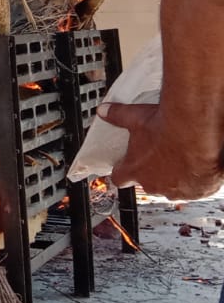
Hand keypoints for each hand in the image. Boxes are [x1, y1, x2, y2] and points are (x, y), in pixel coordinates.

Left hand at [102, 102, 223, 199]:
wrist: (197, 133)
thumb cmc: (167, 127)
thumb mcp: (135, 117)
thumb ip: (117, 115)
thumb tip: (104, 110)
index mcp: (134, 169)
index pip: (119, 178)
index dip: (122, 172)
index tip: (125, 166)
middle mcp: (153, 184)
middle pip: (147, 183)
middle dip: (152, 172)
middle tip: (160, 156)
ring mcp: (176, 190)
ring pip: (172, 188)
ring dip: (175, 178)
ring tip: (181, 159)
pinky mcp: (197, 192)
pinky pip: (195, 190)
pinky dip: (197, 181)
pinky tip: (199, 166)